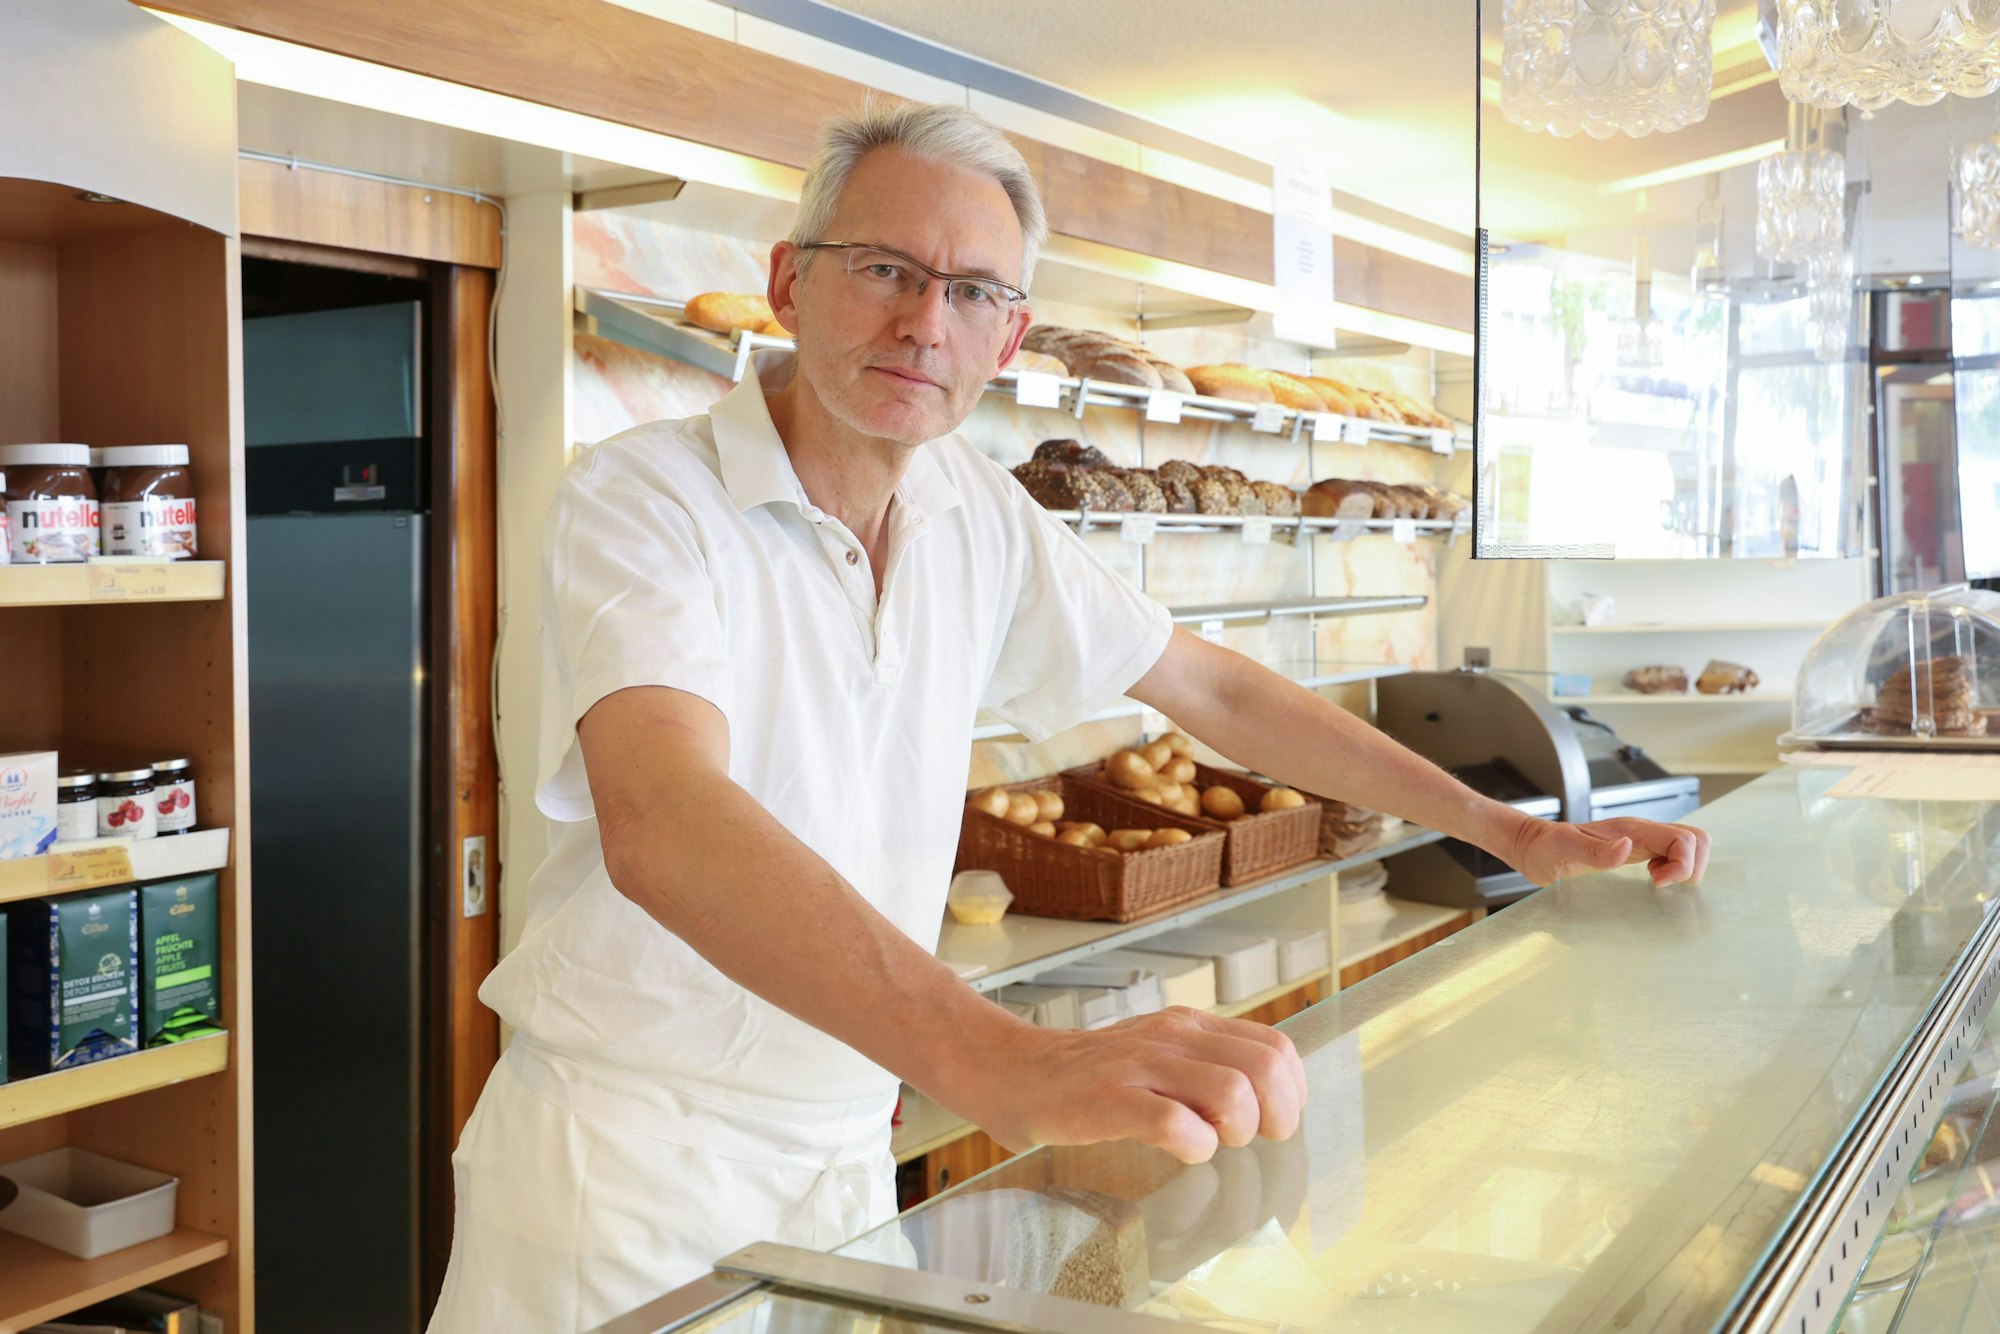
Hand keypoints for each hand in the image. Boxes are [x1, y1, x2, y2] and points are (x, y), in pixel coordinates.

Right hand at [961, 1007, 1306, 1164]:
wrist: (1017, 1074)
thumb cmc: (1092, 1077)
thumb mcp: (1158, 1055)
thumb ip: (1207, 1068)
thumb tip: (1267, 1102)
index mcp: (1191, 1026)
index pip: (1276, 1047)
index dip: (1290, 1092)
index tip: (1272, 1121)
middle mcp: (1173, 1037)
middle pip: (1265, 1069)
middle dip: (1273, 1116)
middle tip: (1245, 1138)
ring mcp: (1142, 1065)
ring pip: (1231, 1093)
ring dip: (1233, 1132)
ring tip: (1207, 1140)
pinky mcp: (1112, 1099)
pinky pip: (1177, 1125)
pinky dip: (1192, 1147)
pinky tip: (1176, 1148)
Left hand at [1509, 815, 1710, 887]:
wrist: (1533, 847)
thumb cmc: (1546, 849)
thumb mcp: (1564, 850)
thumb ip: (1595, 851)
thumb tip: (1626, 847)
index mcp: (1631, 830)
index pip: (1683, 838)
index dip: (1683, 864)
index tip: (1658, 883)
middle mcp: (1641, 832)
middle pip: (1696, 838)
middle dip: (1692, 866)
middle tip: (1663, 884)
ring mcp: (1641, 840)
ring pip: (1690, 845)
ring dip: (1687, 868)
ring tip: (1659, 882)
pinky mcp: (1638, 851)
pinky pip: (1674, 854)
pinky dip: (1676, 869)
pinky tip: (1653, 880)